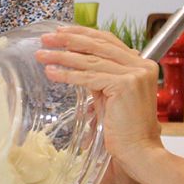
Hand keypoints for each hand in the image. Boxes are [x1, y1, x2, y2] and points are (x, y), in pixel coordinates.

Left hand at [37, 25, 163, 171]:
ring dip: (62, 56)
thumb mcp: (111, 95)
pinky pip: (88, 77)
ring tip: (42, 54)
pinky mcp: (124, 85)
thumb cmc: (126, 130)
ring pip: (90, 60)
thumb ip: (100, 78)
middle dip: (69, 40)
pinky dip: (67, 74)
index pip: (108, 41)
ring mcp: (134, 74)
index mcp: (141, 64)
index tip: (62, 31)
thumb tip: (77, 64)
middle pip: (98, 45)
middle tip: (47, 39)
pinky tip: (51, 72)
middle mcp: (141, 65)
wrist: (139, 151)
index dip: (84, 34)